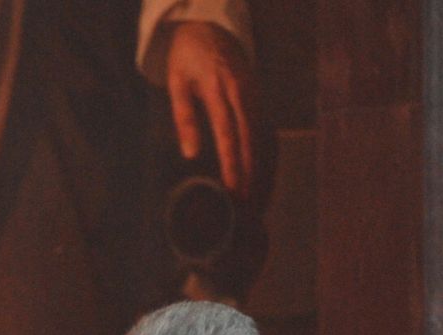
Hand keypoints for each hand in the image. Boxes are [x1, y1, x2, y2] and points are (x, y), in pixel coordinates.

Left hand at [165, 21, 256, 196]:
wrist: (209, 24)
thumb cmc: (187, 56)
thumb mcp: (177, 83)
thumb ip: (184, 118)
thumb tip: (191, 154)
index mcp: (220, 89)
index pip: (228, 133)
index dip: (232, 163)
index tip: (233, 188)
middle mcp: (243, 91)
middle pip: (251, 138)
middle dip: (251, 172)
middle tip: (247, 203)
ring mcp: (254, 93)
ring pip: (262, 134)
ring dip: (261, 166)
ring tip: (255, 196)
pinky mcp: (258, 95)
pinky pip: (264, 128)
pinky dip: (265, 152)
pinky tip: (263, 175)